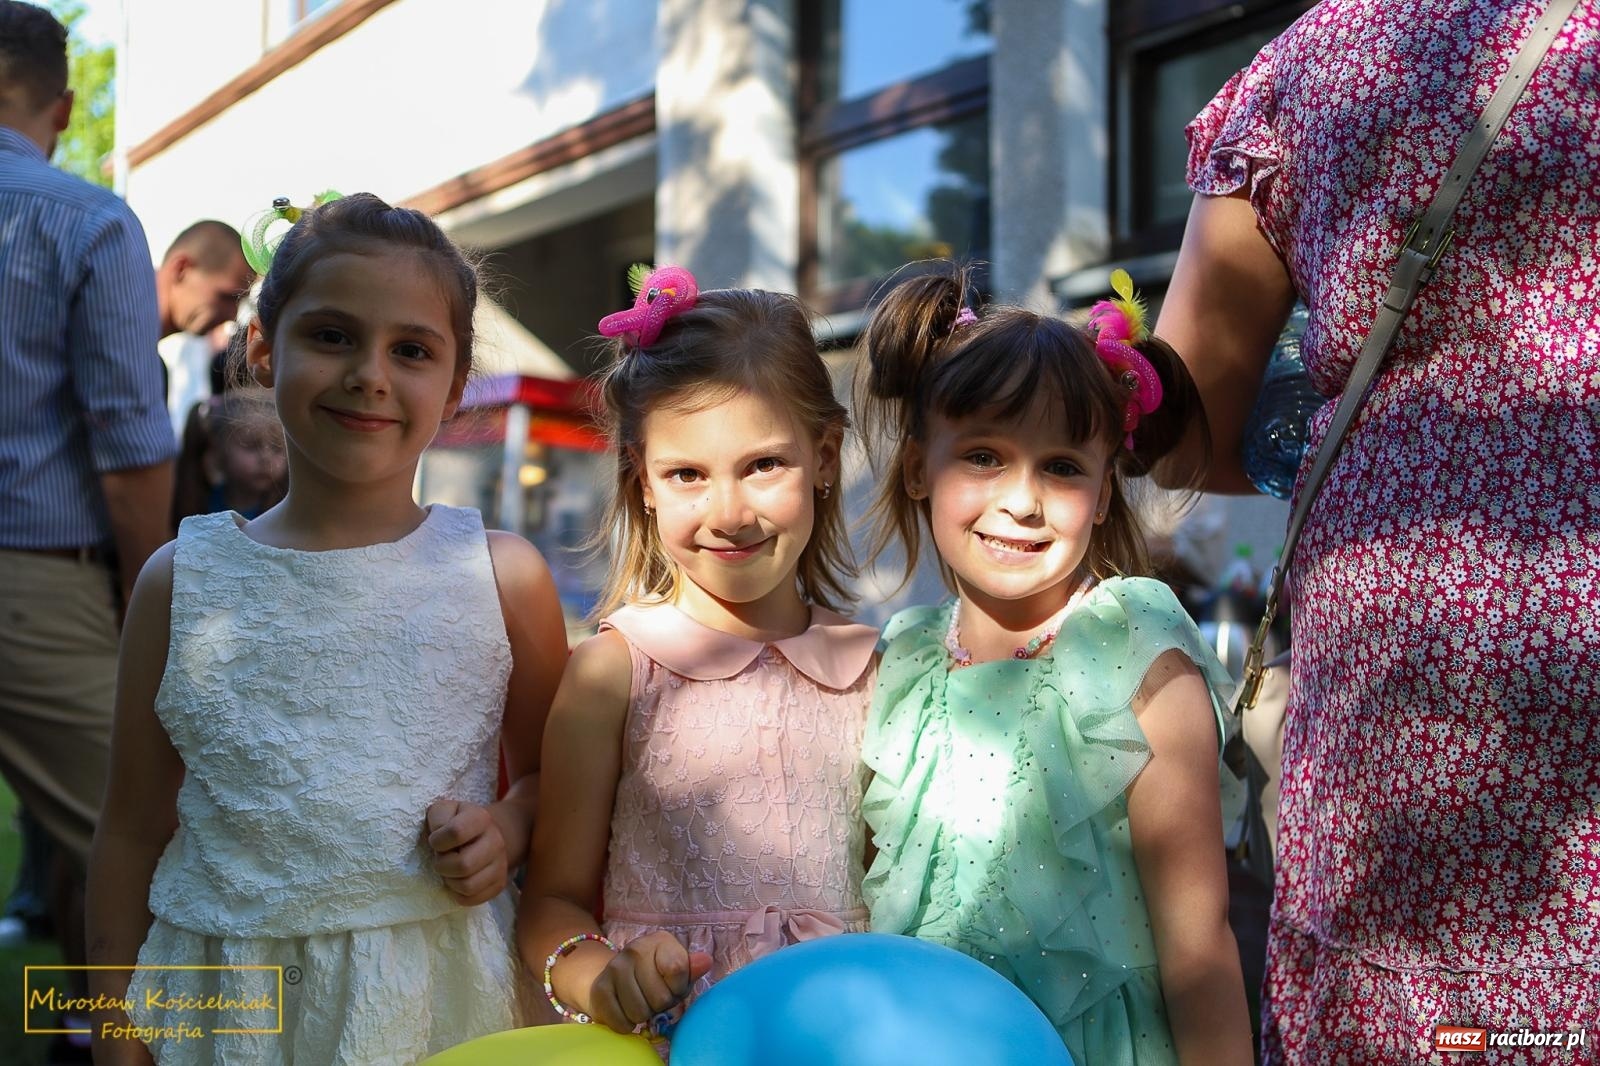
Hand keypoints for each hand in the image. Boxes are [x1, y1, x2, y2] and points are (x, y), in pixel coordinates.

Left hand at [425, 799, 507, 905]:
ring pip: (468, 886)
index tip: (435, 841)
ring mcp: (501, 864)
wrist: (483, 834)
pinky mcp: (499, 884)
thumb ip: (438, 817)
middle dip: (443, 865)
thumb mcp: (444, 811)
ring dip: (450, 881)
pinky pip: (472, 899)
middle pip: (464, 865)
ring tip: (448, 871)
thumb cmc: (456, 823)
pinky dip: (458, 894)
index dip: (438, 841)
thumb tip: (438, 837)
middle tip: (441, 859)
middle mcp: (496, 840)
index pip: (456, 832)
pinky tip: (457, 880)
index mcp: (481, 818)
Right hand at [586, 931, 712, 1033]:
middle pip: (660, 998)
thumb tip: (705, 962)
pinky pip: (621, 1022)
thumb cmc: (656, 977)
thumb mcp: (679, 972)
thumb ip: (692, 970)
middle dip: (660, 1006)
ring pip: (640, 1013)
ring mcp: (614, 967)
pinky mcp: (599, 989)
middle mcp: (635, 949)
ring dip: (643, 1016)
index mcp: (660, 941)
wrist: (614, 977)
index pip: (678, 969)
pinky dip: (626, 1025)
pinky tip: (625, 1011)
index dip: (678, 988)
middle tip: (653, 997)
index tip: (673, 987)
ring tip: (640, 1002)